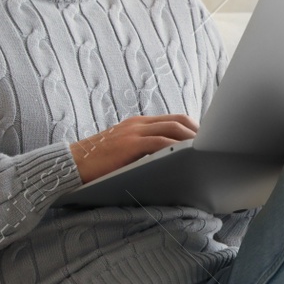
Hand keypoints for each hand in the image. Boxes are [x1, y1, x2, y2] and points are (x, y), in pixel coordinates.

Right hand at [69, 114, 197, 183]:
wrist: (70, 164)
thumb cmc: (97, 163)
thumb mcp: (123, 150)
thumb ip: (143, 149)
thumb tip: (167, 161)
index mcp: (137, 123)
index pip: (173, 119)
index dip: (193, 127)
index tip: (206, 140)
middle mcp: (138, 124)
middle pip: (178, 121)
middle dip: (199, 133)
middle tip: (212, 146)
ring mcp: (133, 132)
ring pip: (172, 129)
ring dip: (192, 140)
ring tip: (206, 151)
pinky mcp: (129, 144)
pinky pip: (159, 142)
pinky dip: (176, 147)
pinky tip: (187, 156)